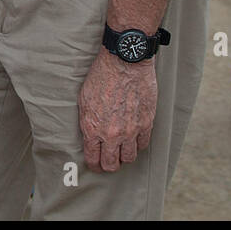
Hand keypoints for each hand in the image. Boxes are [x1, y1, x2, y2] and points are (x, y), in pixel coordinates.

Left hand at [78, 48, 157, 172]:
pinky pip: (143, 144)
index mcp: (92, 128)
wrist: (124, 64)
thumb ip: (87, 121)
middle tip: (108, 162)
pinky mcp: (146, 123)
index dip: (93, 165)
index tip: (94, 165)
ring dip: (124, 156)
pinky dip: (138, 144)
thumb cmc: (100, 77)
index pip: (93, 159)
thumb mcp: (83, 99)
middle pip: (112, 164)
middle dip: (108, 166)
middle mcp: (111, 134)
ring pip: (129, 158)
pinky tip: (133, 139)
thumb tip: (89, 135)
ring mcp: (131, 131)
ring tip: (121, 151)